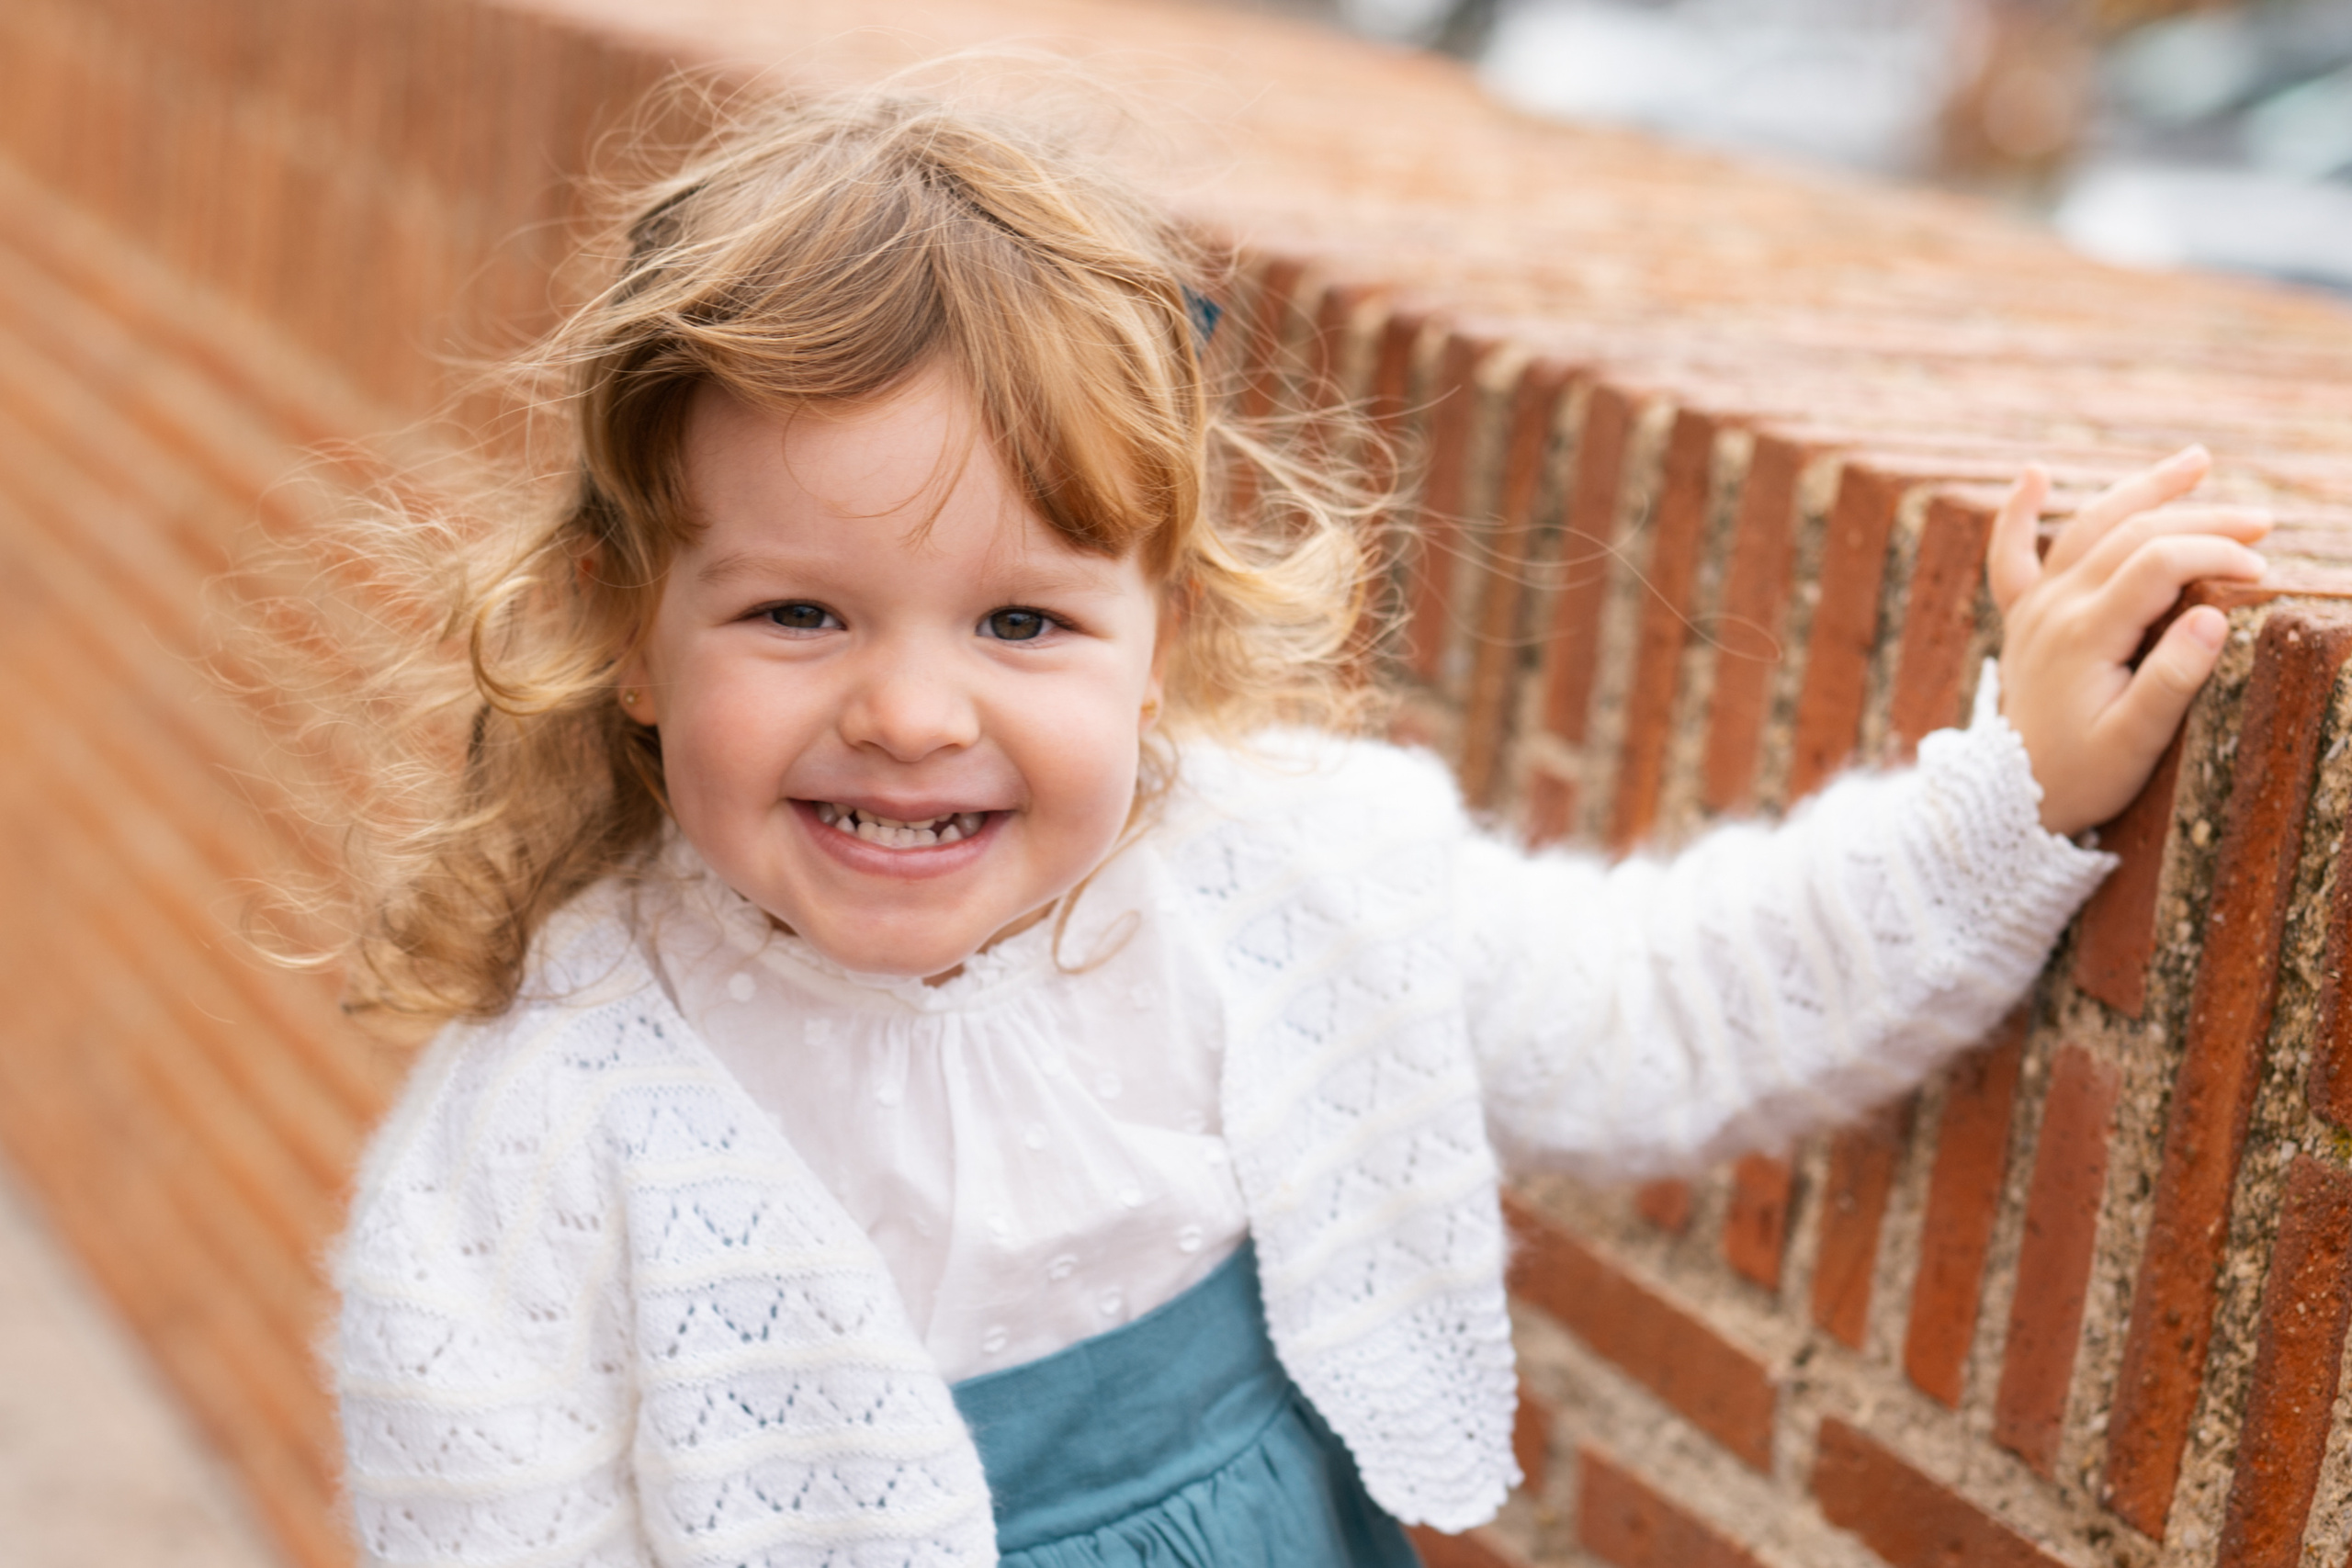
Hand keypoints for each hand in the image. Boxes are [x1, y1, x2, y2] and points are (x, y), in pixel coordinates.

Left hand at [1990, 445, 2270, 836]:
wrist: (2008, 796)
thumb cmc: (2082, 773)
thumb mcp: (2136, 741)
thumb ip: (2172, 679)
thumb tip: (2215, 616)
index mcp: (2084, 634)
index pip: (2158, 564)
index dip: (2215, 554)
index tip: (2263, 569)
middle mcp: (2054, 607)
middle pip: (2131, 535)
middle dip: (2201, 520)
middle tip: (2264, 521)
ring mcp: (2033, 607)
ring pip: (2087, 529)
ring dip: (2141, 491)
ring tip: (2198, 461)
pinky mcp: (2021, 616)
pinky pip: (2011, 556)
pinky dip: (2019, 514)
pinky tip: (2033, 474)